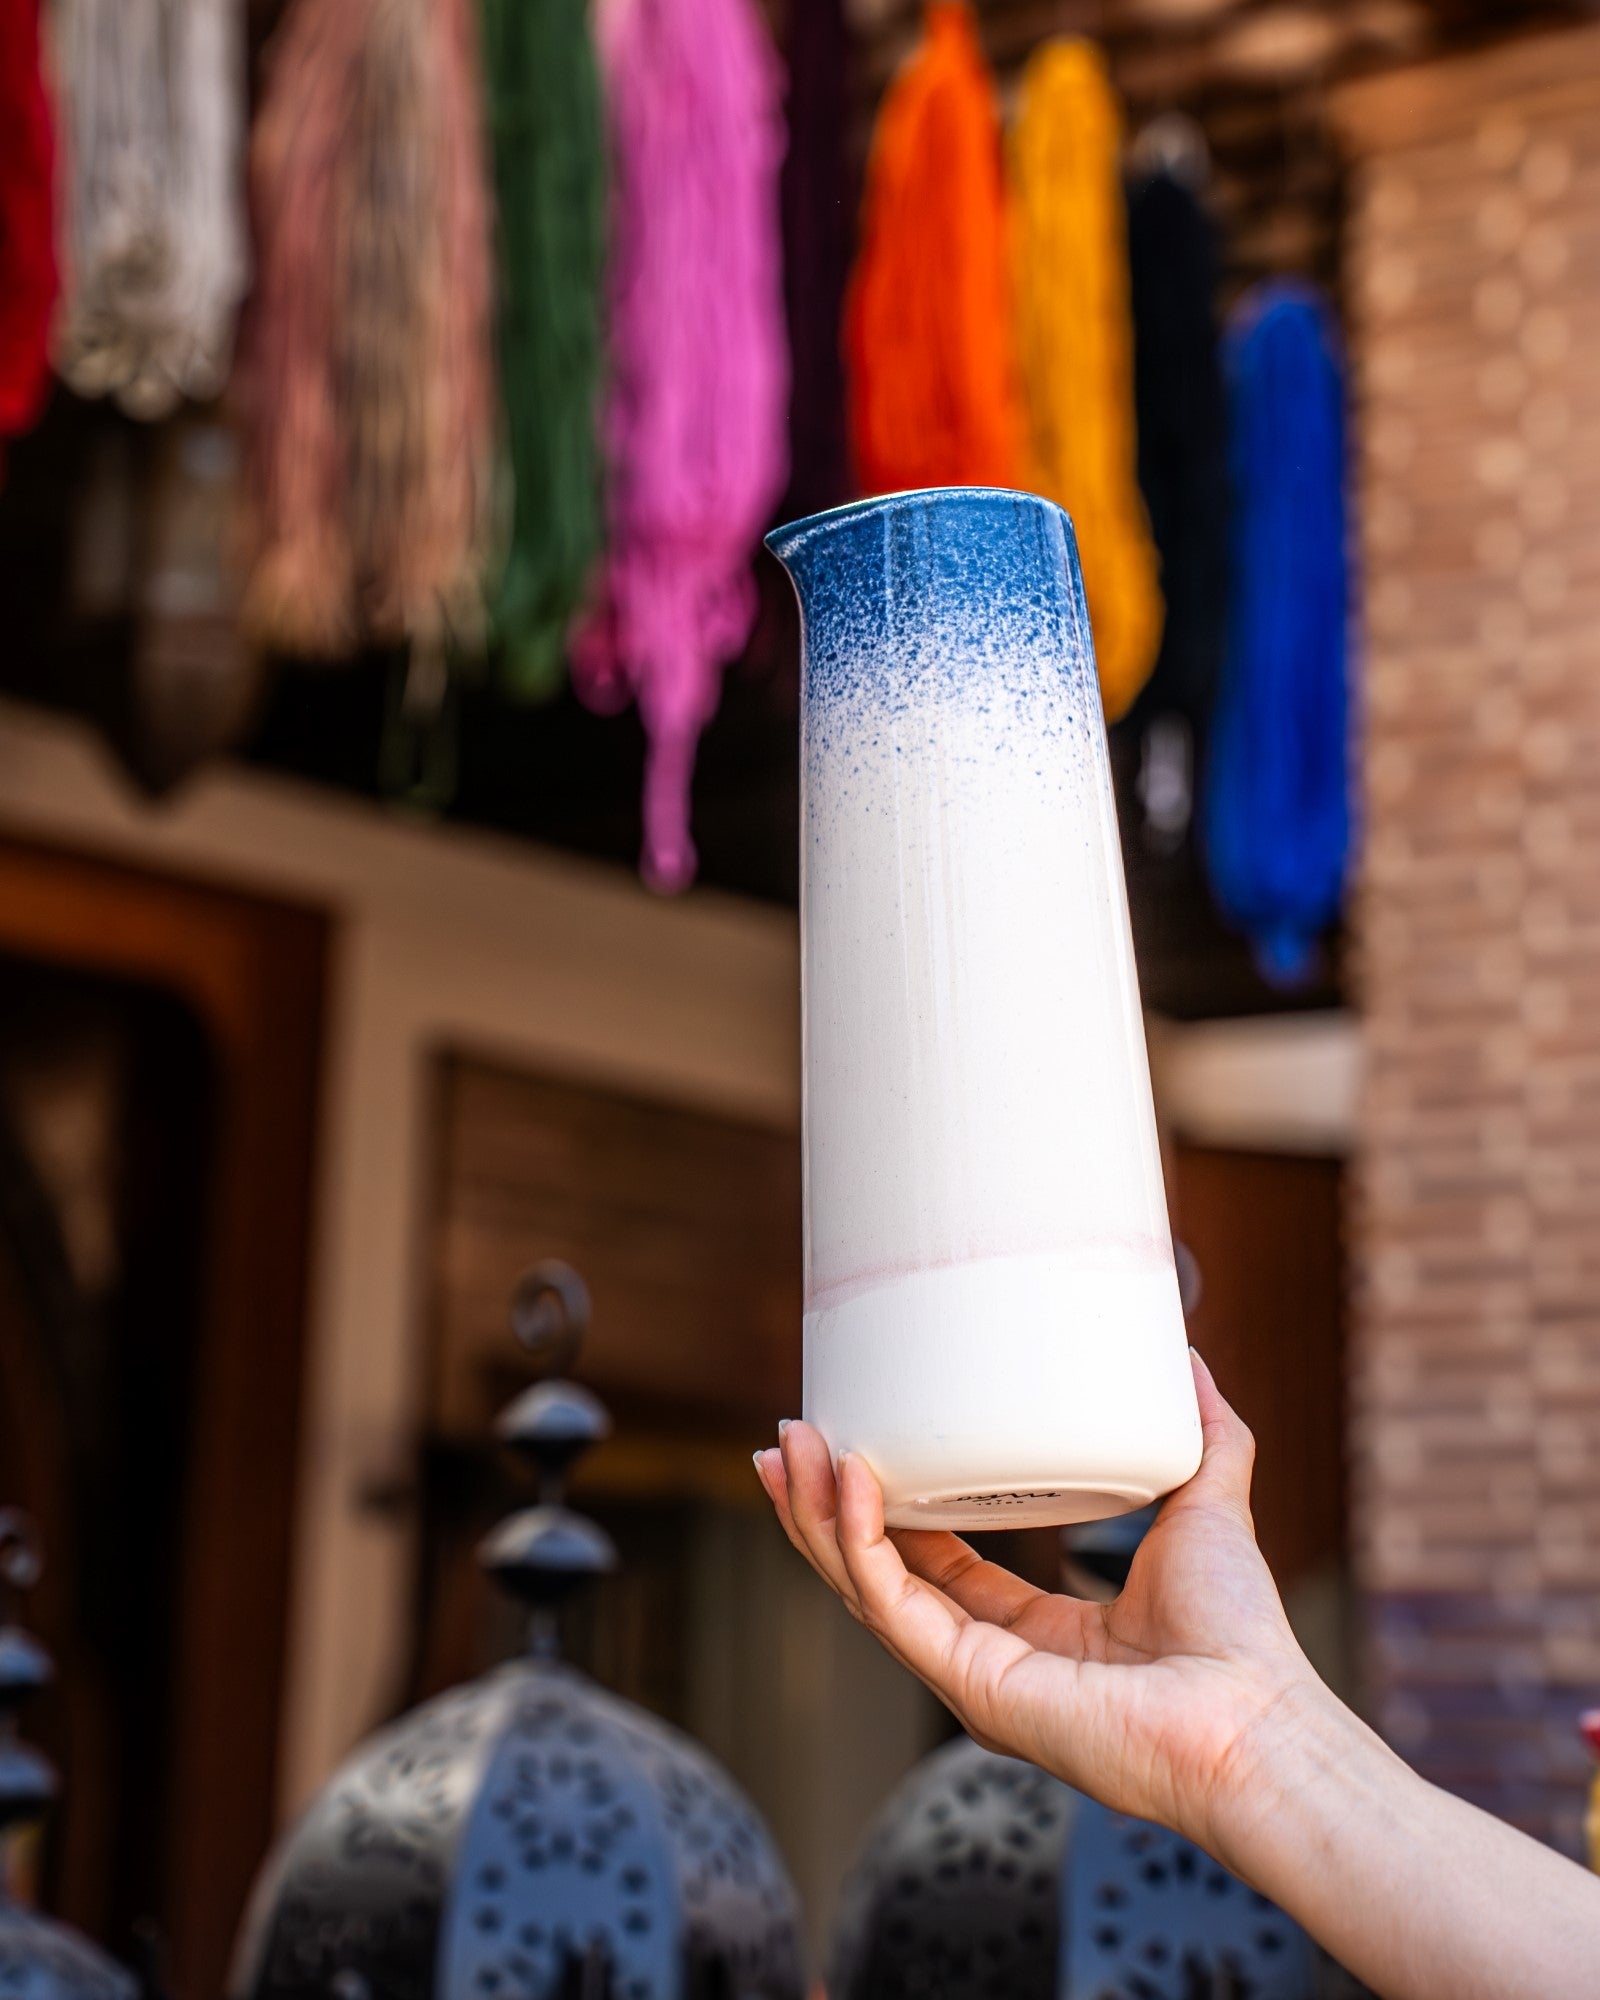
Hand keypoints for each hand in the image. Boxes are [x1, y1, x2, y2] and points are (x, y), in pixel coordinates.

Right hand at [753, 1350, 1317, 1863]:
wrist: (1255, 1717)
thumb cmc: (1240, 1639)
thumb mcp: (1207, 1507)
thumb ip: (1205, 1437)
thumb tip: (1190, 1358)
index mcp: (1033, 1632)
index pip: (934, 1564)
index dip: (887, 1505)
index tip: (851, 1441)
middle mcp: (989, 1658)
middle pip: (877, 1575)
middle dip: (822, 1507)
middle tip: (789, 1437)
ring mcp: (972, 1676)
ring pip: (865, 1588)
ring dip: (817, 1516)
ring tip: (789, 1447)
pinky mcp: (971, 1686)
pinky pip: (892, 1606)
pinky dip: (860, 1543)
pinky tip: (850, 1482)